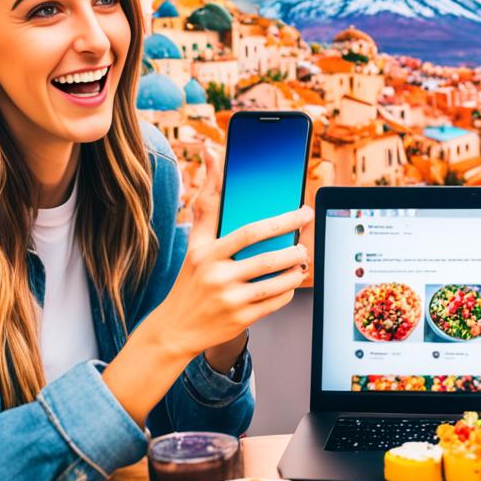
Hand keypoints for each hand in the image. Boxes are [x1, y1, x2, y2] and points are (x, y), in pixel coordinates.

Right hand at [104, 147, 308, 425]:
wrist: (175, 327)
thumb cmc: (191, 277)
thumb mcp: (195, 242)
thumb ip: (207, 199)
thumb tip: (211, 152)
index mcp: (208, 253)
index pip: (249, 233)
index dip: (281, 221)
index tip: (303, 212)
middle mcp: (218, 277)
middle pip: (267, 260)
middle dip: (295, 250)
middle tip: (305, 243)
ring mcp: (230, 301)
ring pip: (276, 283)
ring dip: (296, 271)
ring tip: (302, 261)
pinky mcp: (240, 320)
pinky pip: (275, 303)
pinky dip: (288, 291)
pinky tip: (290, 282)